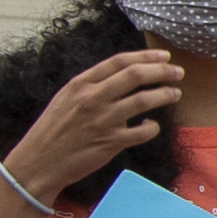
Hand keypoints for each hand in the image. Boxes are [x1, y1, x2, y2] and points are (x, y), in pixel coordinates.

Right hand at [6, 51, 181, 199]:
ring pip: (144, 100)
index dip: (146, 56)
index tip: (163, 56)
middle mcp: (92, 98)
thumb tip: (124, 76)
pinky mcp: (110, 143)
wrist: (38, 162)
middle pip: (136, 76)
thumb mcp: (66, 98)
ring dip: (165, 95)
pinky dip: (153, 127)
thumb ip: (92, 85)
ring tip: (175, 94)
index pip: (120, 61)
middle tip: (177, 72)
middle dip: (162, 71)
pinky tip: (152, 125)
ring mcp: (102, 120)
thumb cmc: (53, 130)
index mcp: (81, 84)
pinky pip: (143, 131)